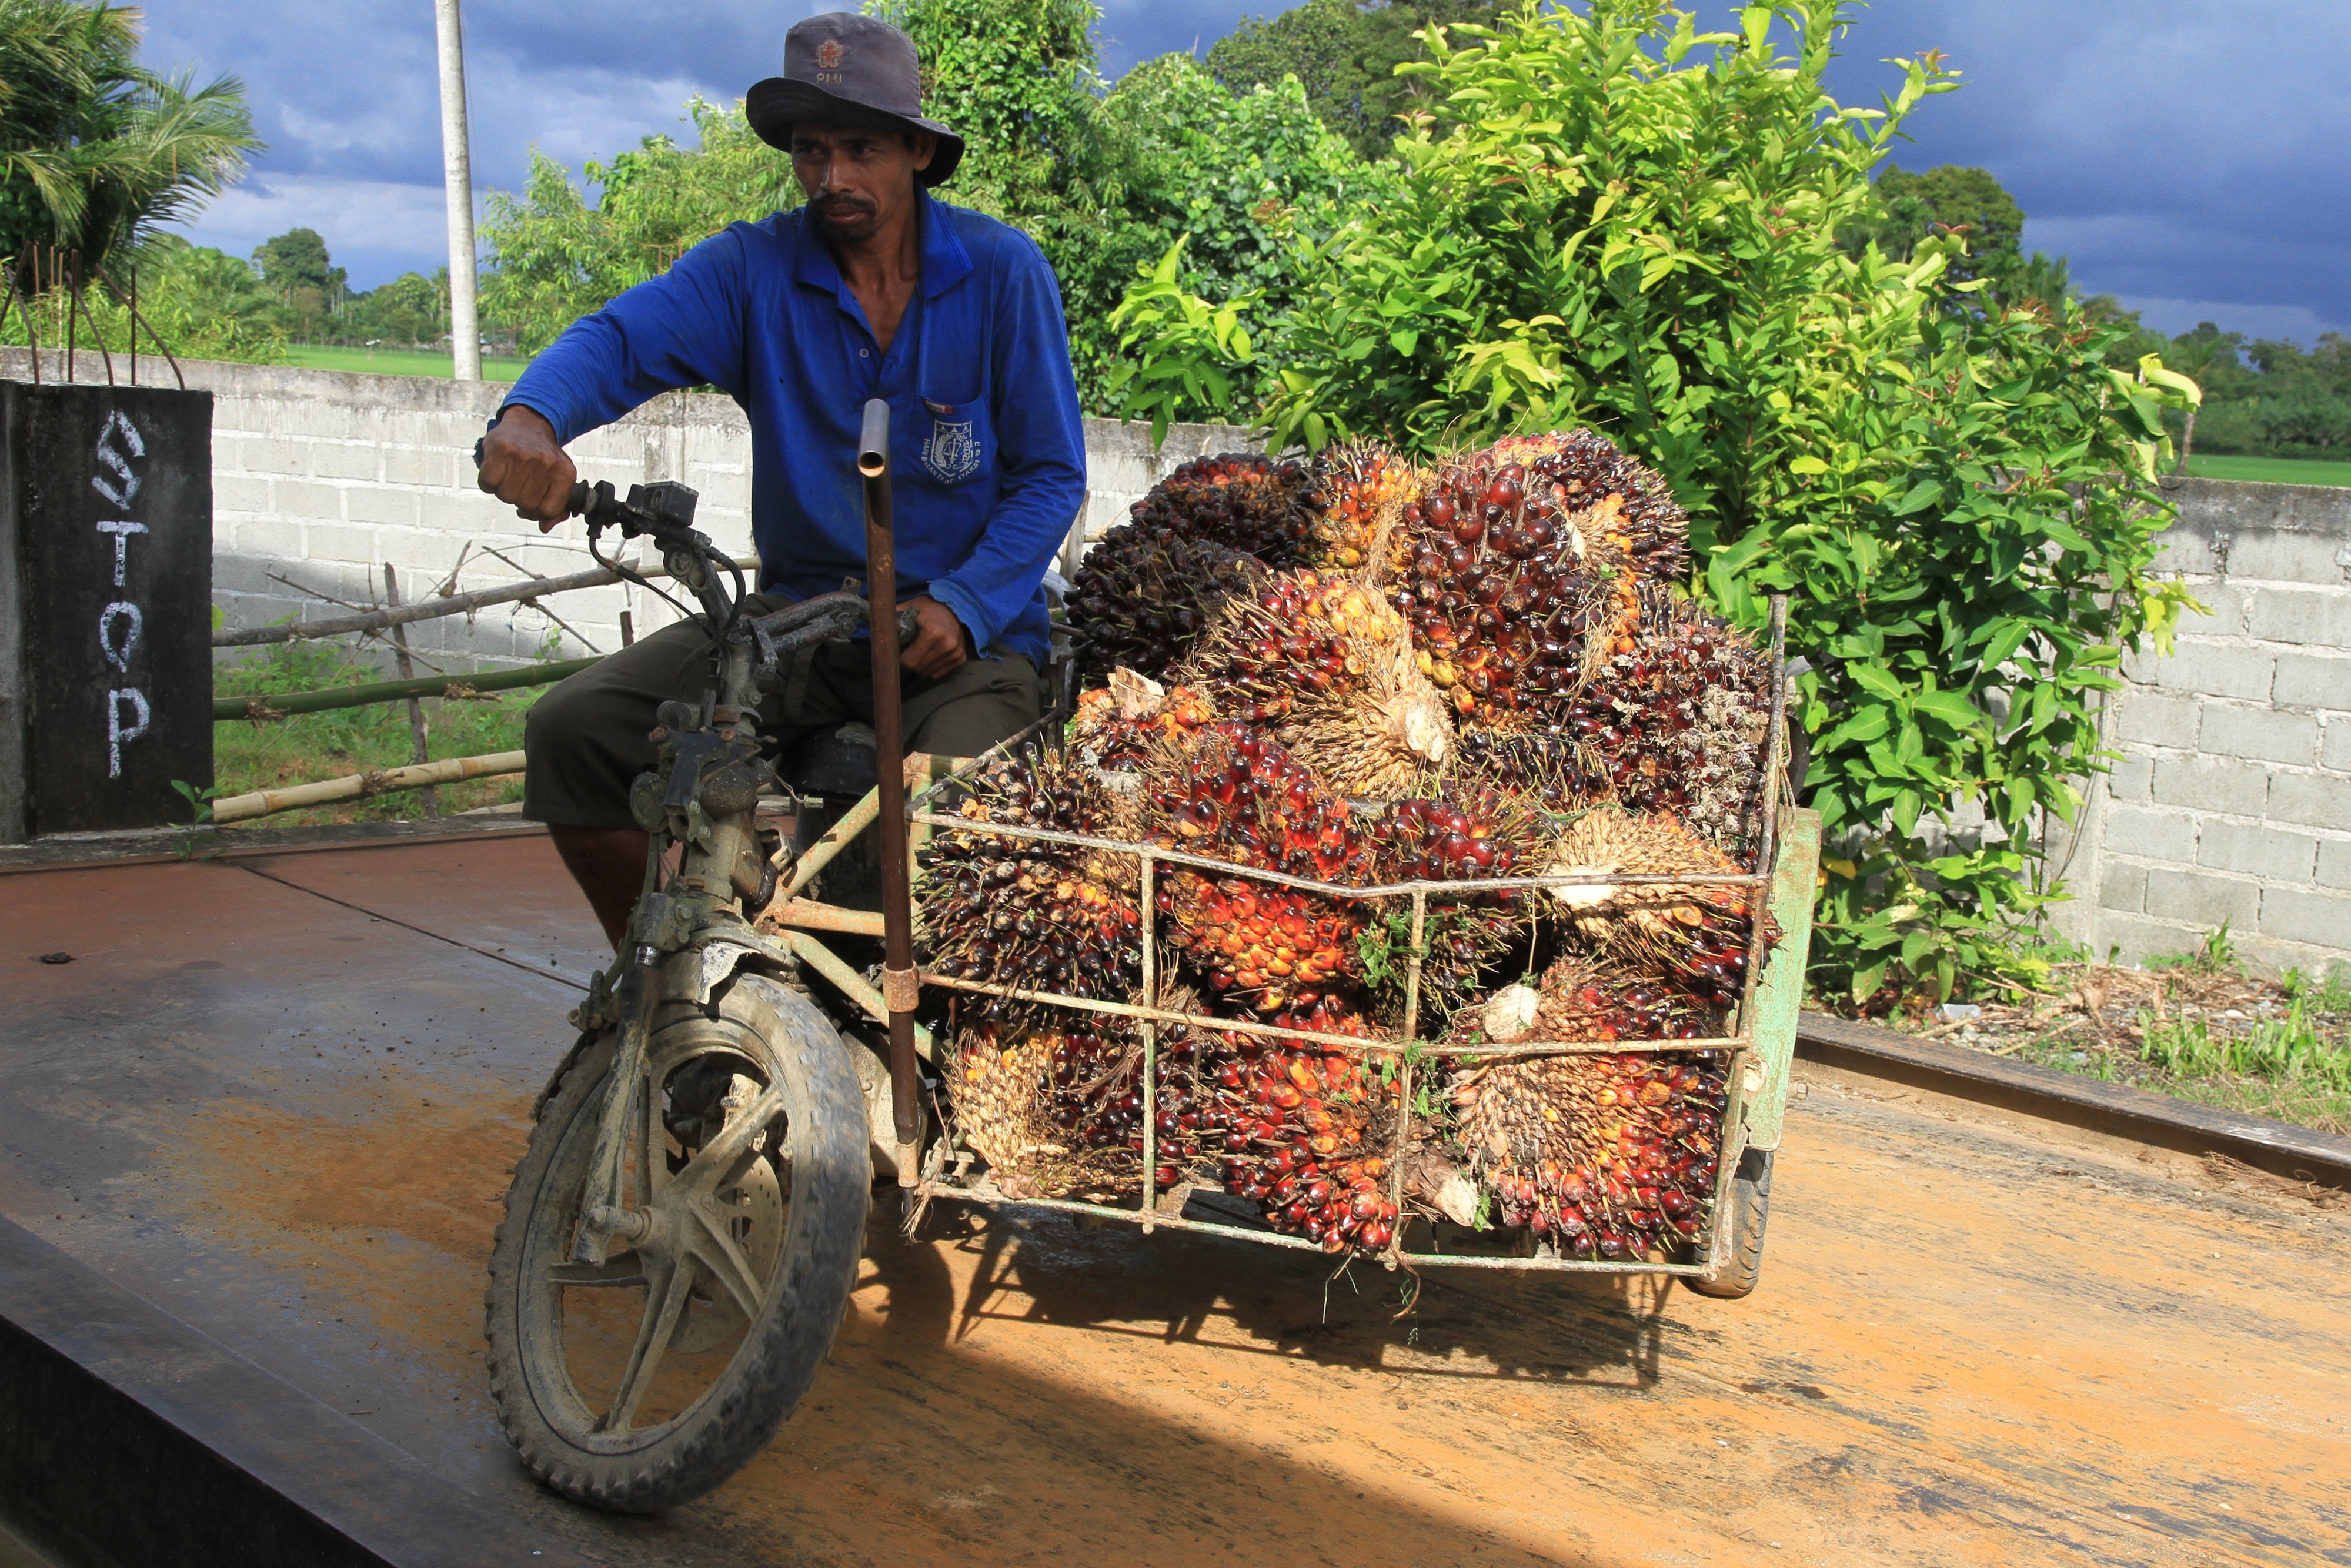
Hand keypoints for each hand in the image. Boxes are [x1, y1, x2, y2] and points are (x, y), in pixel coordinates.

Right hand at [476, 404, 576, 529]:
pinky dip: (489, 484)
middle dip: (520, 500)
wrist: (528, 425)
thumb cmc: (543, 457)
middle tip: (520, 484)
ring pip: (507, 497)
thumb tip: (544, 527)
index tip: (531, 504)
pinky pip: (489, 484)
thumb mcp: (558, 478)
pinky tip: (497, 472)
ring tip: (510, 476)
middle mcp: (546, 463)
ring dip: (504, 491)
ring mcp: (522, 456)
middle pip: (526, 505)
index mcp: (564, 472)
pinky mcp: (500, 450)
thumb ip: (555, 506)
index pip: (549, 510)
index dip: (536, 512)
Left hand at [899, 595, 970, 679]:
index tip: (899, 651)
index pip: (910, 661)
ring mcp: (955, 652)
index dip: (900, 658)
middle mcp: (947, 644)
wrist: (955, 607)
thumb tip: (876, 622)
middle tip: (907, 653)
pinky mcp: (960, 658)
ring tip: (917, 653)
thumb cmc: (928, 608)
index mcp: (933, 632)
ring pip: (928, 673)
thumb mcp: (910, 608)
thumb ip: (894, 616)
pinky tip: (928, 656)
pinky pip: (939, 673)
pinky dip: (931, 668)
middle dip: (909, 663)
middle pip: (919, 668)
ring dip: (920, 666)